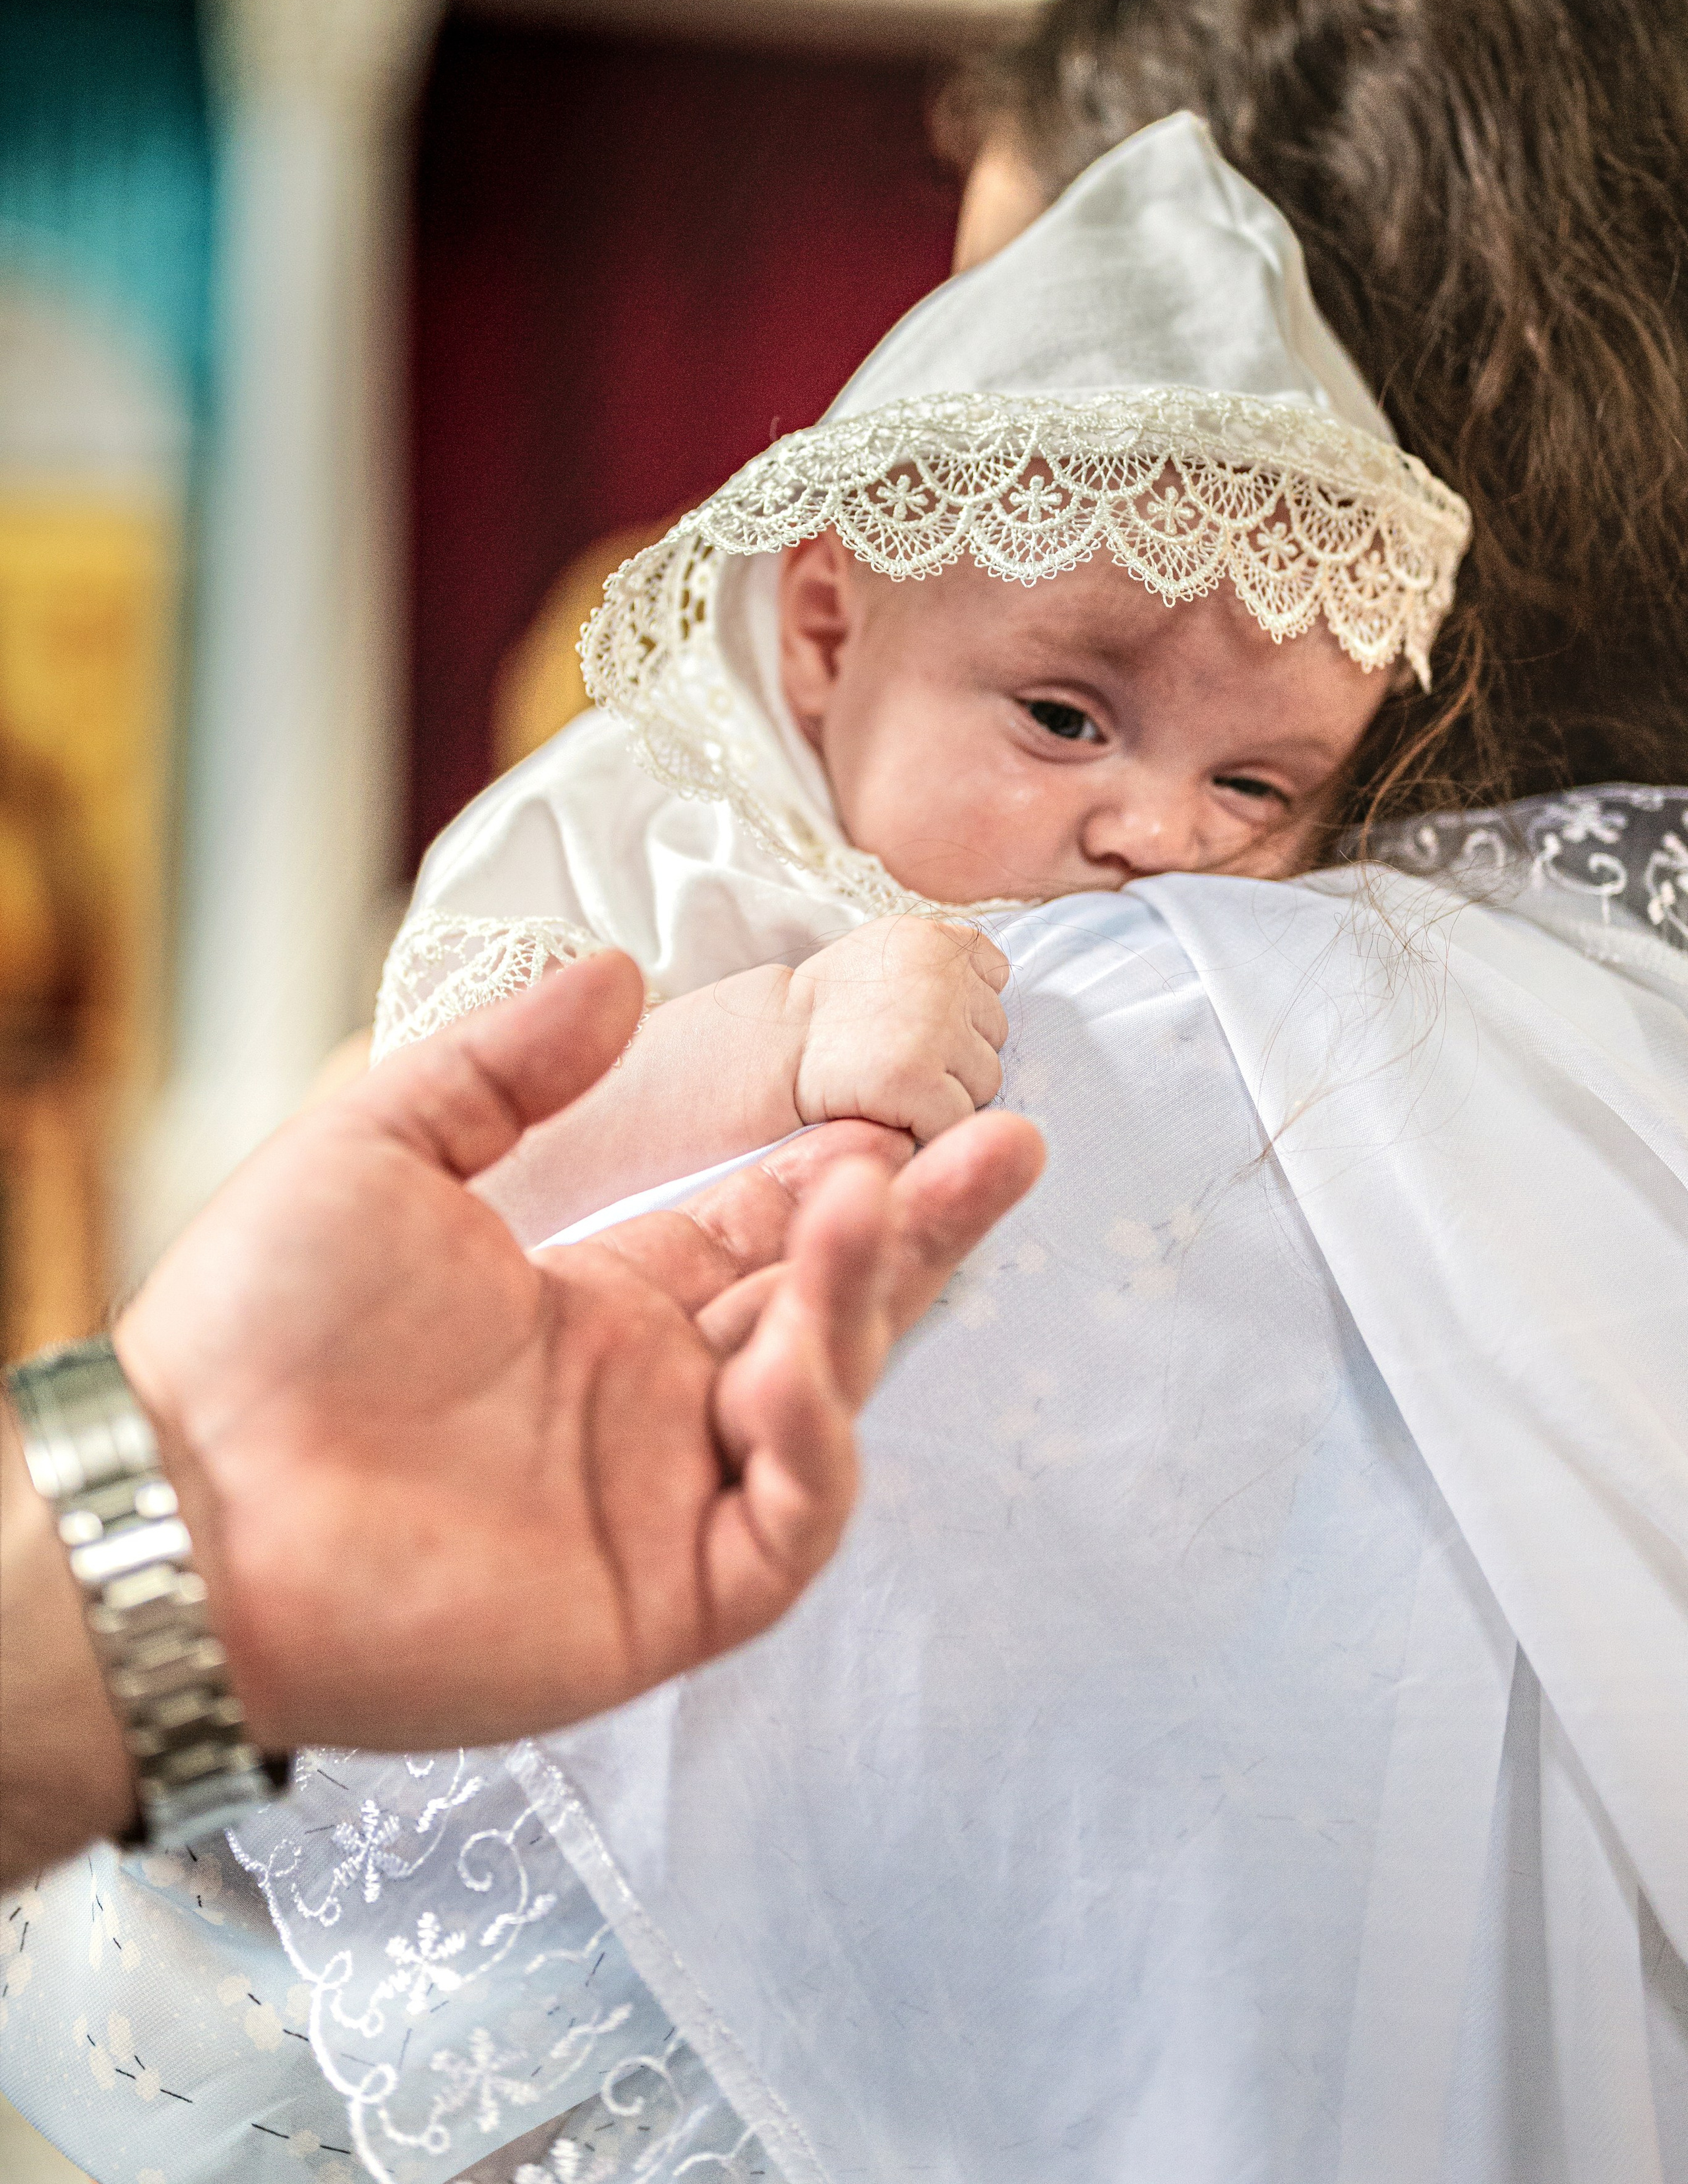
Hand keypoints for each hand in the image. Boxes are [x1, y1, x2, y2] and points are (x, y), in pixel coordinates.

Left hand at [89, 957, 1037, 1763]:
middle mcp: (645, 1407)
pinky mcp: (660, 1602)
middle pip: (824, 1313)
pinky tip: (789, 1363)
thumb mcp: (382, 1146)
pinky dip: (810, 1449)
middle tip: (1004, 1143)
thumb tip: (618, 974)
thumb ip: (508, 1064)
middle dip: (920, 1232)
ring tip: (877, 1205)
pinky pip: (781, 1529)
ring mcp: (659, 1506)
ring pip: (820, 1412)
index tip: (906, 1113)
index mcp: (594, 1310)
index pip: (758, 1237)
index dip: (840, 1180)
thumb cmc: (255, 1326)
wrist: (180, 1496)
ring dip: (861, 1308)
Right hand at [787, 914, 1010, 1142]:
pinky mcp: (919, 1081)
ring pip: (985, 1079)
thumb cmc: (828, 1014)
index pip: (994, 972)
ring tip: (893, 1081)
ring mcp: (934, 1028)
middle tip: (900, 1055)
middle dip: (958, 1053)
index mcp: (933, 939)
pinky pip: (956, 1120)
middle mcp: (942, 975)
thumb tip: (990, 1000)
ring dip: (948, 1092)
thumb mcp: (883, 956)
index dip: (965, 1005)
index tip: (923, 1020)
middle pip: (994, 1033)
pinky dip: (928, 1127)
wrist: (770, 1050)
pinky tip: (888, 1109)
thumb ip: (938, 968)